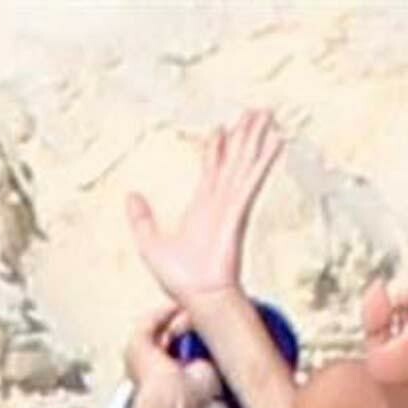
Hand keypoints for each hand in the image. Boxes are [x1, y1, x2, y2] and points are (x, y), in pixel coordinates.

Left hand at [126, 109, 282, 305]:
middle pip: (233, 159)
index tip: (220, 129)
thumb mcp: (149, 243)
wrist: (196, 296)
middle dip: (243, 134)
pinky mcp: (237, 211)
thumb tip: (131, 196)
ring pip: (244, 162)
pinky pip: (252, 179)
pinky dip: (263, 160)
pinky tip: (276, 142)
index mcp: (202, 207)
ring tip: (267, 114)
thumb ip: (141, 219)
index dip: (215, 148)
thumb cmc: (180, 279)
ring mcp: (231, 204)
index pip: (211, 169)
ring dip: (256, 138)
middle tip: (255, 111)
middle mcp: (219, 202)